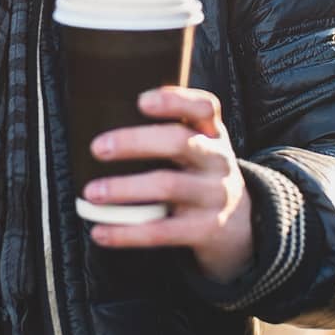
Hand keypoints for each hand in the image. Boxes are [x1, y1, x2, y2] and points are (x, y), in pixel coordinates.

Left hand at [85, 86, 253, 282]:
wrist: (242, 225)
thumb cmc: (201, 174)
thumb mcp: (200, 146)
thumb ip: (170, 129)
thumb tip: (104, 118)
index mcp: (212, 133)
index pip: (204, 107)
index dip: (175, 101)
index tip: (141, 101)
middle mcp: (217, 160)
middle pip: (179, 142)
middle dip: (134, 142)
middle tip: (98, 147)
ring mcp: (214, 195)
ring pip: (168, 186)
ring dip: (125, 189)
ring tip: (92, 192)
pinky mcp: (206, 230)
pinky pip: (163, 231)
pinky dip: (127, 233)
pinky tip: (100, 232)